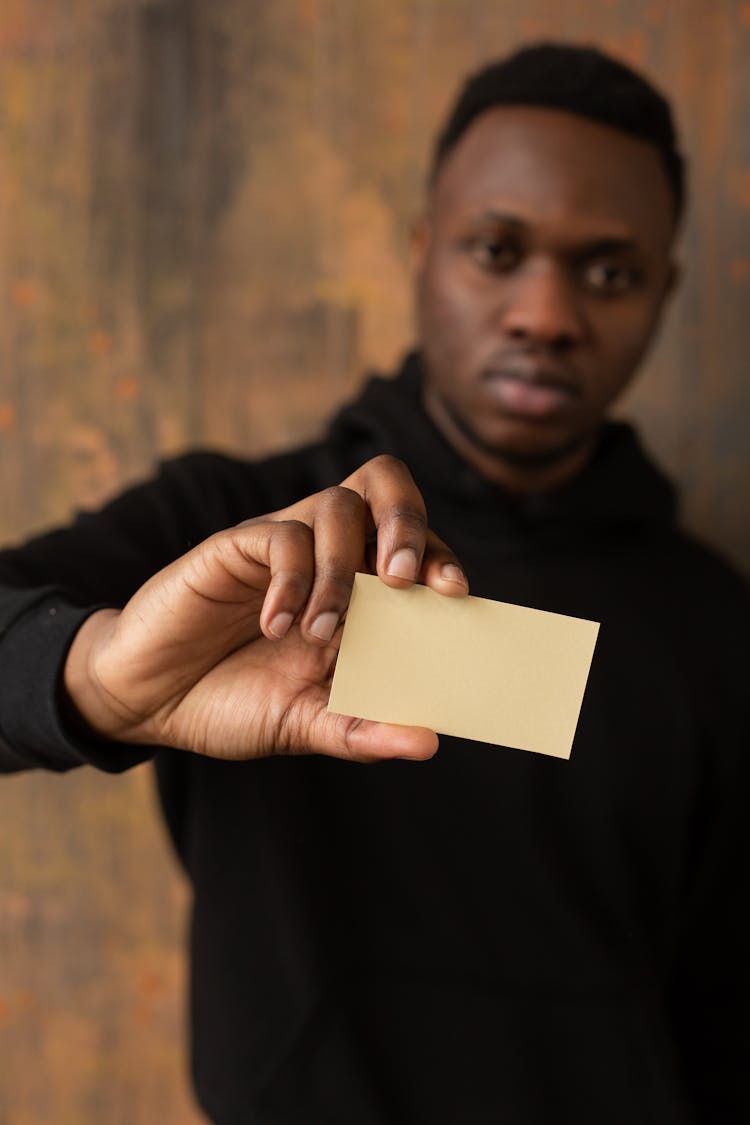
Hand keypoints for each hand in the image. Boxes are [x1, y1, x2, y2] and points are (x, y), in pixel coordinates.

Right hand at [64, 456, 467, 762]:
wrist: (148, 697)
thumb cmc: (232, 702)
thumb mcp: (304, 724)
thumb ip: (362, 730)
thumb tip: (431, 741)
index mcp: (356, 591)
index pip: (415, 547)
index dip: (441, 558)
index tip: (455, 595)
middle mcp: (326, 556)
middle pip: (383, 486)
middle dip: (407, 522)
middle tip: (405, 580)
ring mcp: (281, 547)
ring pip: (335, 504)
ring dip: (339, 570)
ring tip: (322, 633)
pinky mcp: (234, 548)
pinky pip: (277, 535)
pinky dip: (290, 580)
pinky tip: (275, 627)